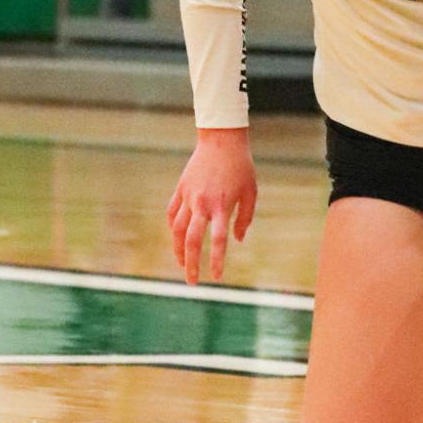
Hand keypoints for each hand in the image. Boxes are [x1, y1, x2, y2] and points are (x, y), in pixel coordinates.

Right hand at [168, 131, 256, 284]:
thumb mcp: (250, 193)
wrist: (222, 140)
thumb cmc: (241, 167)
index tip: (215, 277)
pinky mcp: (181, 189)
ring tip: (181, 264)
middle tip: (192, 282)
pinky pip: (171, 213)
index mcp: (221, 206)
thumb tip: (237, 240)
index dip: (216, 261)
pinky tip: (176, 238)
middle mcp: (202, 204)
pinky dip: (172, 227)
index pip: (217, 241)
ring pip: (176, 229)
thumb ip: (244, 219)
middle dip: (190, 264)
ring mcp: (189, 196)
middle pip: (191, 240)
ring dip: (178, 250)